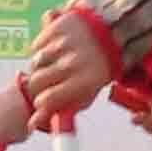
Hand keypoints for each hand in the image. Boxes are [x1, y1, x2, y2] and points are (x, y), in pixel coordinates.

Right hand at [14, 5, 116, 129]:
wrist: (116, 32)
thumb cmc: (100, 67)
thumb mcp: (89, 92)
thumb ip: (64, 108)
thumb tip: (35, 123)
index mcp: (84, 82)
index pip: (48, 100)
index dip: (41, 104)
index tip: (42, 102)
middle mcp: (73, 62)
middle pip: (36, 81)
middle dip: (37, 86)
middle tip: (46, 83)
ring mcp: (64, 43)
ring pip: (35, 62)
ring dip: (40, 66)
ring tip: (54, 64)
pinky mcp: (57, 27)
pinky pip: (37, 44)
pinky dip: (41, 49)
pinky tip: (54, 50)